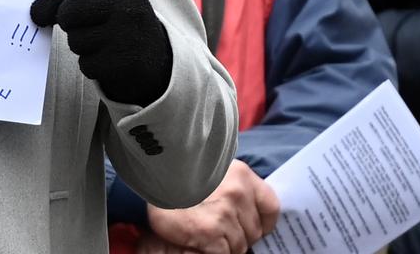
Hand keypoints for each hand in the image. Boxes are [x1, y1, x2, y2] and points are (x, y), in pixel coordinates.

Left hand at [31, 0, 171, 105]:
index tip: (39, 14)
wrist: (161, 63)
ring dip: (82, 47)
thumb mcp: (109, 4)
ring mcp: (128, 36)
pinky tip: (109, 62)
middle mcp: (128, 9)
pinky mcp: (126, 64)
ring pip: (76, 41)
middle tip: (76, 29)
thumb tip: (34, 12)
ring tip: (103, 46)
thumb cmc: (122, 28)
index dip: (52, 2)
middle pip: (70, 11)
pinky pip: (86, 65)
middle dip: (66, 23)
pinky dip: (91, 67)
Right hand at [144, 160, 280, 253]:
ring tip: (205, 231)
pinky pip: (224, 253)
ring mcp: (225, 213)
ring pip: (240, 245)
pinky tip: (199, 239)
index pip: (271, 207)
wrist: (148, 183)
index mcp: (241, 175)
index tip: (248, 224)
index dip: (262, 222)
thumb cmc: (178, 179)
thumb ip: (233, 186)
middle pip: (254, 231)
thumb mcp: (212, 173)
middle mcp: (238, 192)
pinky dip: (213, 251)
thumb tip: (247, 213)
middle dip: (239, 234)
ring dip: (225, 245)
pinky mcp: (210, 232)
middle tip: (216, 226)